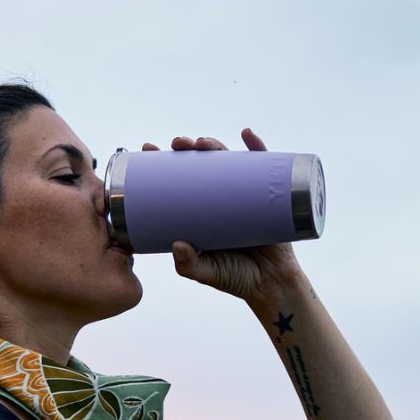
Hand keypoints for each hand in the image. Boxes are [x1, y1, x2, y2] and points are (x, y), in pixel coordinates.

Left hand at [140, 130, 302, 302]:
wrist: (271, 285)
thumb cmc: (236, 279)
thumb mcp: (206, 274)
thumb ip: (188, 265)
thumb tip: (177, 244)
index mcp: (200, 213)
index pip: (178, 182)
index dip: (163, 164)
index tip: (148, 150)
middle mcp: (220, 199)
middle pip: (201, 165)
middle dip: (187, 149)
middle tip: (177, 144)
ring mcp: (243, 195)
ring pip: (227, 162)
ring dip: (214, 145)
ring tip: (202, 143)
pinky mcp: (269, 196)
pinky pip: (265, 167)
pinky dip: (257, 148)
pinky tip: (247, 134)